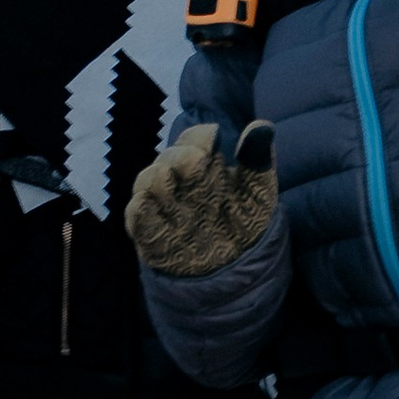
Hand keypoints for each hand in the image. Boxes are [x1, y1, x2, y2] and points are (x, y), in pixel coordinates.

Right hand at [124, 118, 277, 278]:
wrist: (236, 271)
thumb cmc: (247, 224)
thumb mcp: (259, 194)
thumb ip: (258, 161)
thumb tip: (262, 127)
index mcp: (204, 165)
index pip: (192, 138)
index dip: (199, 137)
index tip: (212, 141)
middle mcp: (180, 182)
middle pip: (168, 156)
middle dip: (180, 157)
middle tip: (196, 164)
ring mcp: (163, 206)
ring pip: (146, 181)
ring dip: (158, 179)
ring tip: (173, 188)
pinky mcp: (150, 233)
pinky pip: (136, 216)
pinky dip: (141, 209)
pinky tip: (155, 210)